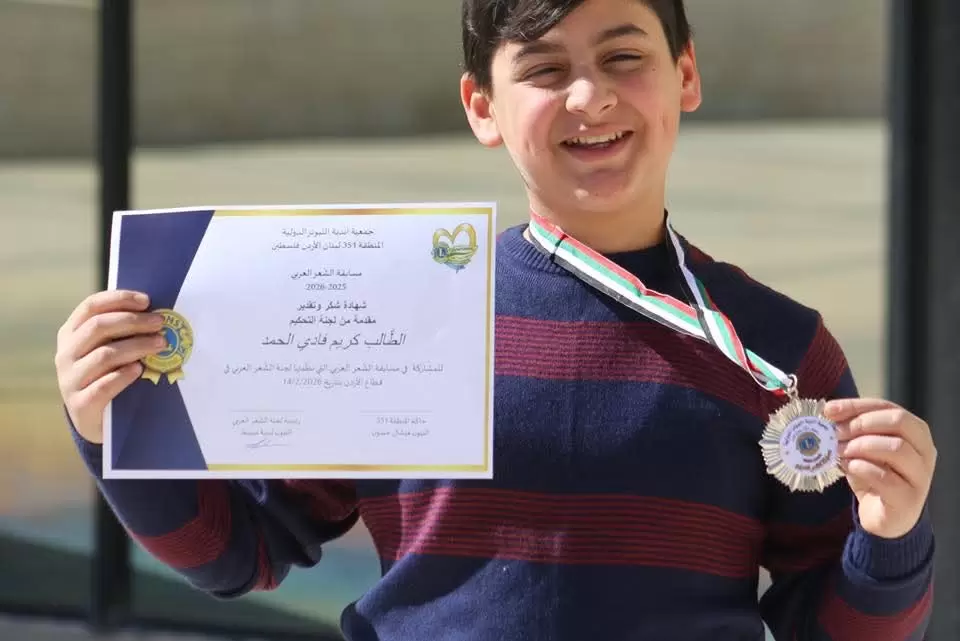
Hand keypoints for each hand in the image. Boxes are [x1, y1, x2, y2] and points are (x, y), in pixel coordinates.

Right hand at [55, 290, 166, 443]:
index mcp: (70, 334)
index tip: (147, 300)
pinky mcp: (80, 404)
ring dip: (137, 346)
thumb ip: (120, 332)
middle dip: (133, 321)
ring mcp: (70, 379)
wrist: (92, 419)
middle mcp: (65, 354)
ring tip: (160, 344)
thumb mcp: (107, 349)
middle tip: (160, 323)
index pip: (91, 306)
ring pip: (104, 355)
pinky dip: (124, 376)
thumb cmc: (105, 375)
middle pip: (98, 327)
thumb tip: (154, 312)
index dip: (119, 299)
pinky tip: (140, 370)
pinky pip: (103, 386)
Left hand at [825, 398, 936, 538]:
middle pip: (899, 422)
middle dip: (862, 423)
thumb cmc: (875, 477)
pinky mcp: (908, 499)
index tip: (829, 411)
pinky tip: (848, 467)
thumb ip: (853, 430)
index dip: (857, 406)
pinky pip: (886, 477)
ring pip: (896, 447)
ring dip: (861, 446)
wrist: (884, 517)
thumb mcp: (863, 448)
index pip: (889, 407)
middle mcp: (924, 451)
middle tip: (837, 433)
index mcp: (915, 433)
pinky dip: (861, 468)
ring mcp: (920, 476)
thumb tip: (830, 411)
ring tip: (841, 452)